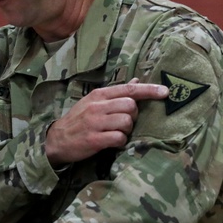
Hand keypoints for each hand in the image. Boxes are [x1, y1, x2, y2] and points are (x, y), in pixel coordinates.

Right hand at [45, 79, 168, 165]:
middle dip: (133, 116)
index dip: (149, 90)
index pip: (128, 89)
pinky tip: (113, 142)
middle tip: (125, 122)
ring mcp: (95, 123)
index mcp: (99, 95)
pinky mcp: (94, 139)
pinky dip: (120, 141)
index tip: (165, 92)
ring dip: (127, 130)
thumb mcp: (94, 102)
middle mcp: (97, 107)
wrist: (57, 139)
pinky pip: (119, 138)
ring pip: (127, 122)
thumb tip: (136, 81)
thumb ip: (116, 93)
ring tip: (117, 133)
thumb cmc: (79, 120)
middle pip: (131, 106)